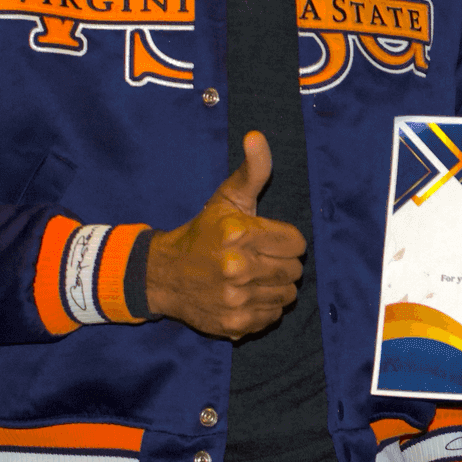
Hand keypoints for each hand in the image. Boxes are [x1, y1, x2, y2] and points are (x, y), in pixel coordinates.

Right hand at [144, 130, 306, 337]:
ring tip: (253, 275)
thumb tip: (257, 136)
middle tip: (259, 257)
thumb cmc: (204, 232)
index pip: (296, 243)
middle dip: (281, 262)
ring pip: (287, 295)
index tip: (267, 238)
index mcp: (238, 234)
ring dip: (275, 286)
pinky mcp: (234, 325)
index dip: (285, 239)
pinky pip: (272, 317)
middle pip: (294, 270)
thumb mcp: (227, 197)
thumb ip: (253, 169)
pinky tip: (245, 294)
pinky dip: (264, 307)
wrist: (165, 274)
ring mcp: (235, 300)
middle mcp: (237, 269)